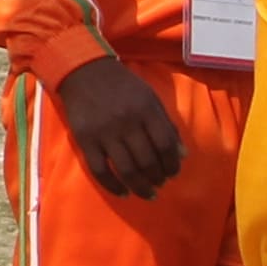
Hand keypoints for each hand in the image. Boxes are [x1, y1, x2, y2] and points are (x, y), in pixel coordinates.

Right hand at [53, 50, 184, 199]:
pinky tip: (123, 192)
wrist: (84, 71)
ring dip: (140, 187)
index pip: (165, 145)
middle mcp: (126, 122)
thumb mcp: (150, 98)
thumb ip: (167, 125)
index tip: (173, 173)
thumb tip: (182, 155)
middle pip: (147, 161)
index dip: (172, 164)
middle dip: (157, 178)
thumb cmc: (123, 86)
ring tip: (147, 193)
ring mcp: (104, 133)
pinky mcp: (85, 140)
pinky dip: (113, 186)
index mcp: (145, 110)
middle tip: (160, 183)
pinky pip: (100, 171)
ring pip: (126, 170)